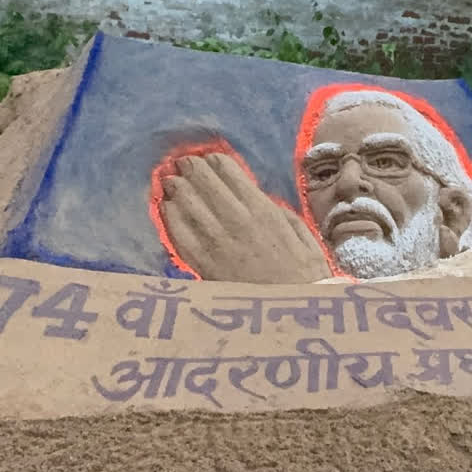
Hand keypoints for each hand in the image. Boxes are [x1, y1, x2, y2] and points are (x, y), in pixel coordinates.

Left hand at [158, 153, 333, 282]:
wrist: (291, 313)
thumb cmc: (303, 275)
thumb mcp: (302, 234)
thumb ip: (280, 212)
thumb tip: (259, 199)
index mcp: (263, 209)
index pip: (228, 170)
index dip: (214, 160)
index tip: (208, 158)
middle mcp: (236, 220)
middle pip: (203, 181)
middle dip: (191, 167)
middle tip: (182, 163)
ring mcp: (216, 242)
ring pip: (187, 202)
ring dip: (176, 186)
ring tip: (170, 180)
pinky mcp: (202, 263)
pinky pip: (178, 233)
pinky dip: (170, 216)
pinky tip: (167, 207)